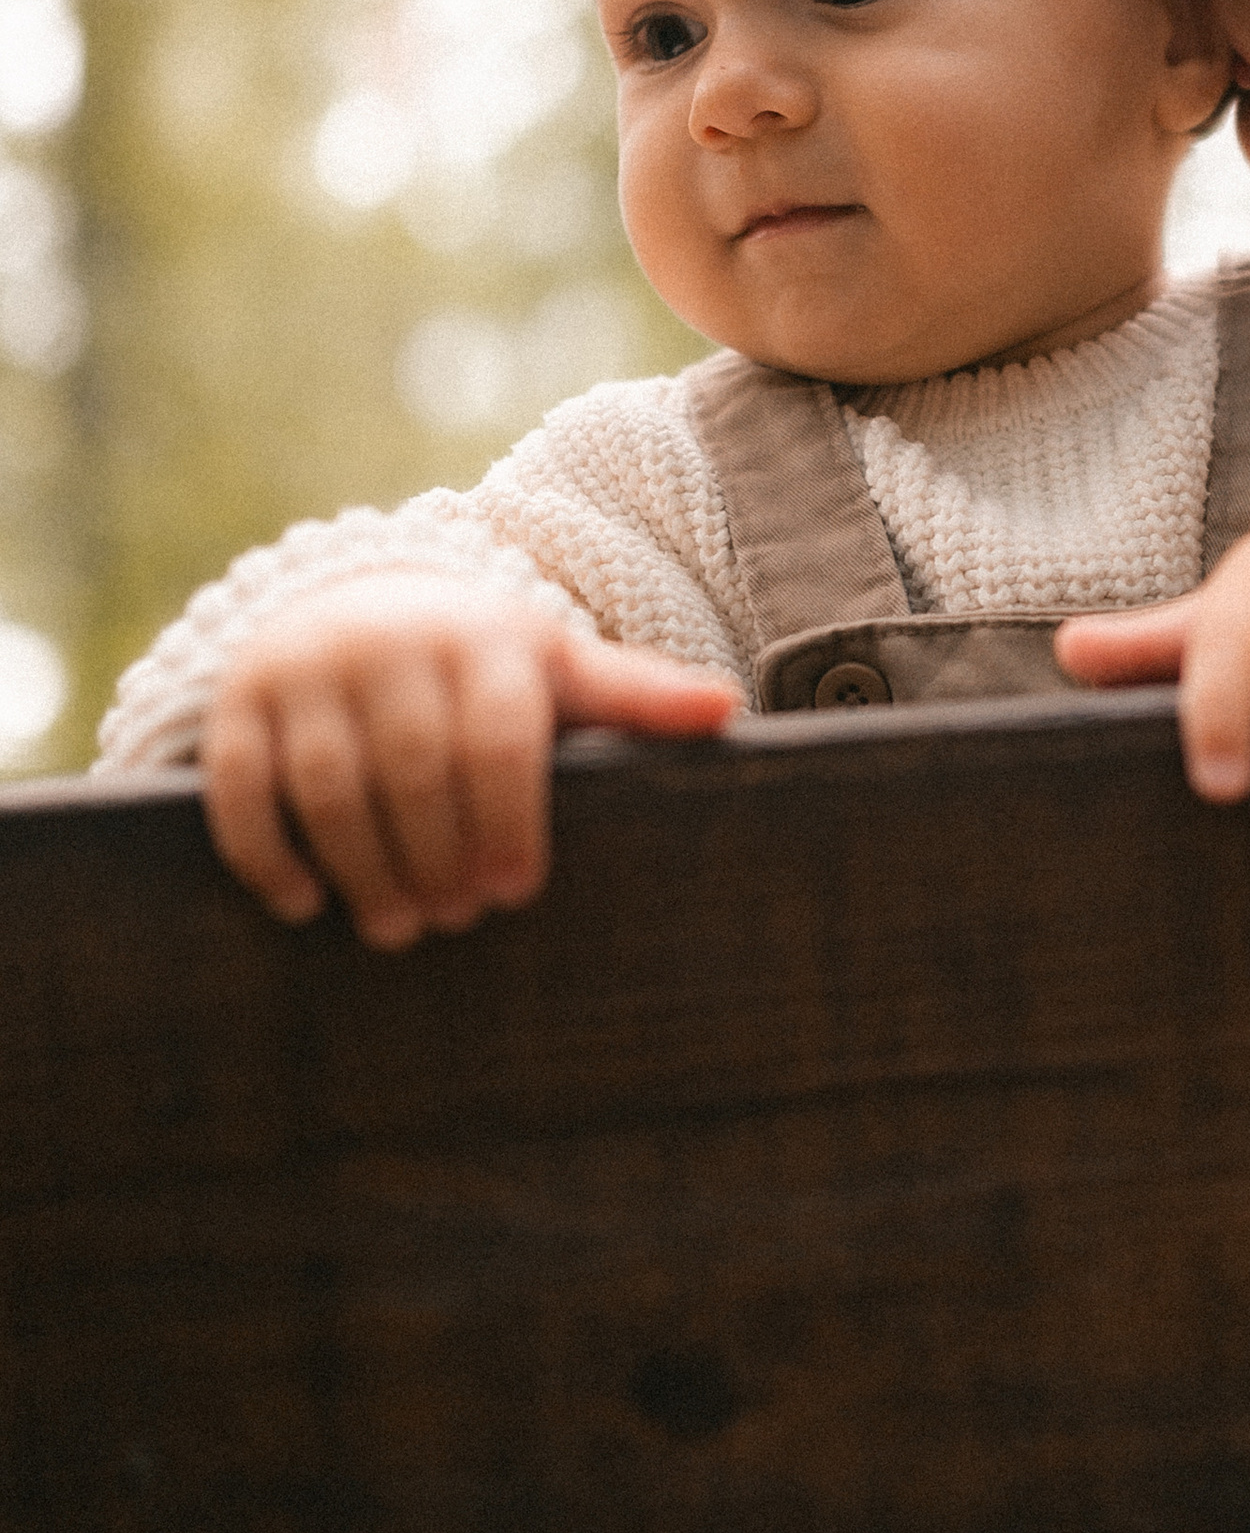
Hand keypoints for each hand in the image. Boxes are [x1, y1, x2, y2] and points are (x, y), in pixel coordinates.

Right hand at [201, 575, 737, 947]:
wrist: (355, 603)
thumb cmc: (481, 665)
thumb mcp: (559, 670)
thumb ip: (636, 696)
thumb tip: (728, 711)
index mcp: (484, 637)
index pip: (498, 737)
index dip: (508, 823)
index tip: (516, 893)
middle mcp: (391, 640)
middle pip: (413, 770)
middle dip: (437, 859)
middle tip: (455, 923)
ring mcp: (307, 667)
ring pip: (328, 785)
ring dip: (364, 871)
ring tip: (398, 929)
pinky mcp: (238, 700)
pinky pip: (241, 787)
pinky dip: (269, 854)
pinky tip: (308, 905)